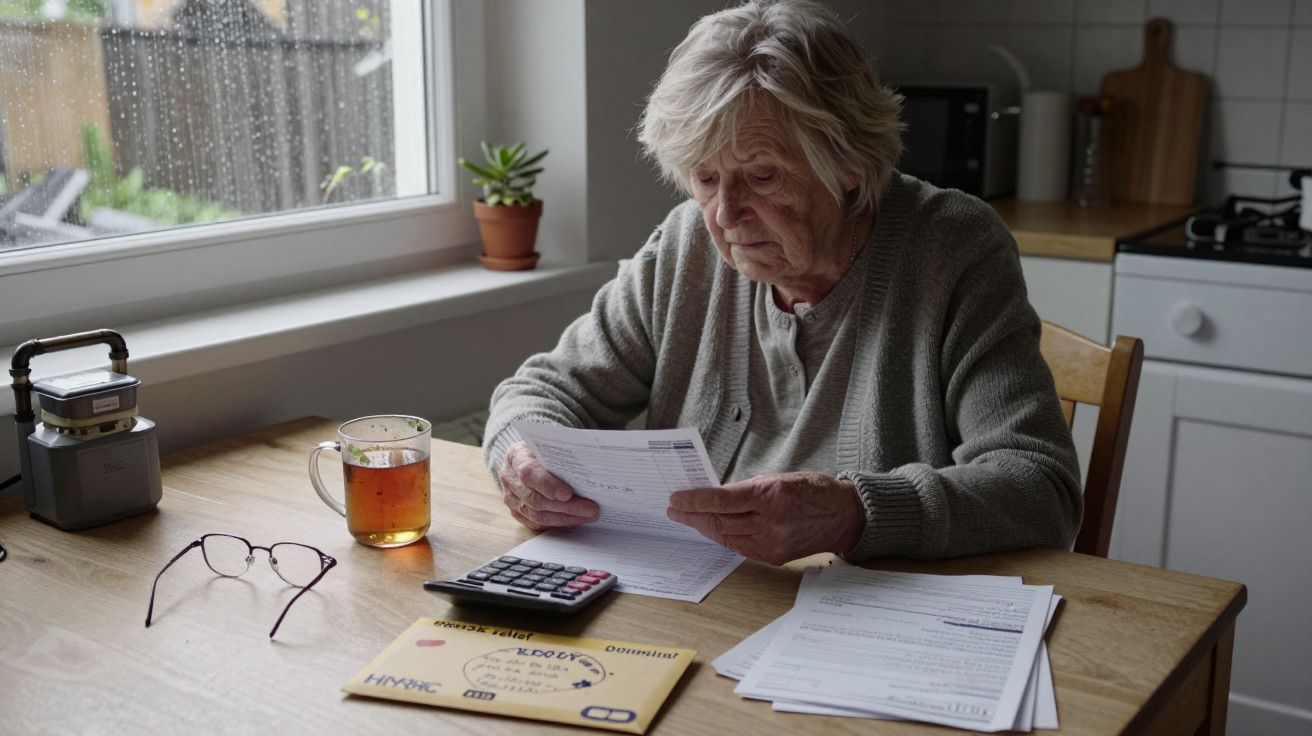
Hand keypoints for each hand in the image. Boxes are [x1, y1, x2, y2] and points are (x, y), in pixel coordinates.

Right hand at [497, 442, 598, 529]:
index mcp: (515, 456)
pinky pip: (536, 523)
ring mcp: (510, 497)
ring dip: (565, 518)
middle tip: (590, 508)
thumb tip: (586, 469)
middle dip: (566, 506)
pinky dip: (557, 523)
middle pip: (535, 499)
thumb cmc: (543, 449)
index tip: (568, 493)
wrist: (528, 456)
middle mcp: (509, 478)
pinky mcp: (516, 512)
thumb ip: (560, 455)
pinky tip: (575, 519)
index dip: (548, 485)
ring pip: (536, 515)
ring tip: (587, 515)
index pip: (529, 473)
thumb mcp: (549, 445)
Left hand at [666, 472, 863, 564]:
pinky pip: (740, 548)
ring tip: (688, 518)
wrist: (845, 516)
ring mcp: (772, 543)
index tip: (676, 498)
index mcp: (770, 496)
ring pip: (726, 538)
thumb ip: (747, 489)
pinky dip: (723, 538)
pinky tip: (712, 530)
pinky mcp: (774, 557)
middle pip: (719, 522)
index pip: (721, 500)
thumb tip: (716, 496)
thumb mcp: (779, 478)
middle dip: (692, 516)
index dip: (694, 501)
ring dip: (704, 528)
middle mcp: (770, 523)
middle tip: (674, 510)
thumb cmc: (813, 491)